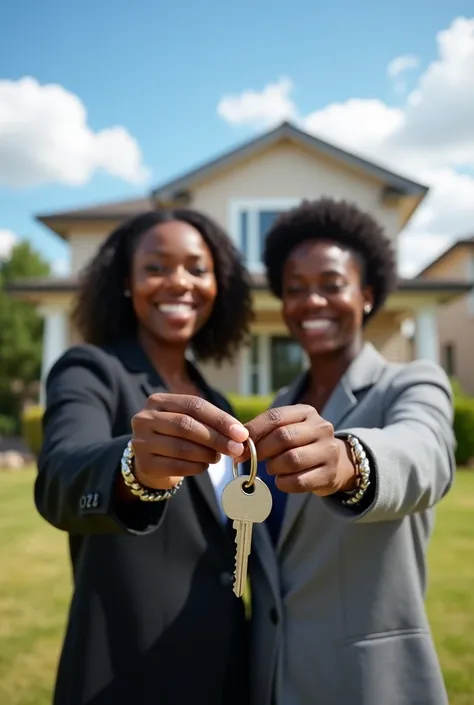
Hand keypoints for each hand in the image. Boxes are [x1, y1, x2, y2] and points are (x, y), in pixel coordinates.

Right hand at [130, 394, 247, 490]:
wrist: (151, 463)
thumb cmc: (177, 437)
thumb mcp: (189, 422)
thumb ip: (211, 423)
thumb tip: (240, 435)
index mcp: (158, 401)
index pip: (193, 405)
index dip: (219, 419)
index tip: (241, 433)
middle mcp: (144, 418)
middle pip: (186, 425)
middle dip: (216, 437)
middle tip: (236, 449)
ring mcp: (141, 441)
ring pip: (181, 447)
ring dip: (207, 454)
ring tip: (218, 457)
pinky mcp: (144, 464)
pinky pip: (177, 466)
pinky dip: (196, 467)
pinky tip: (204, 466)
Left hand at [243, 405, 356, 494]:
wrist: (335, 462)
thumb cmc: (300, 444)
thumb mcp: (286, 429)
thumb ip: (264, 432)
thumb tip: (238, 444)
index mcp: (306, 412)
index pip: (275, 417)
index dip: (254, 432)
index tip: (239, 446)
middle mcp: (321, 427)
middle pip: (283, 437)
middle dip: (261, 450)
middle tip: (251, 460)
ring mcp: (329, 450)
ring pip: (291, 459)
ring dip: (273, 467)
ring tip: (271, 468)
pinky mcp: (330, 473)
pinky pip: (299, 481)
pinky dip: (284, 483)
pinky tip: (281, 481)